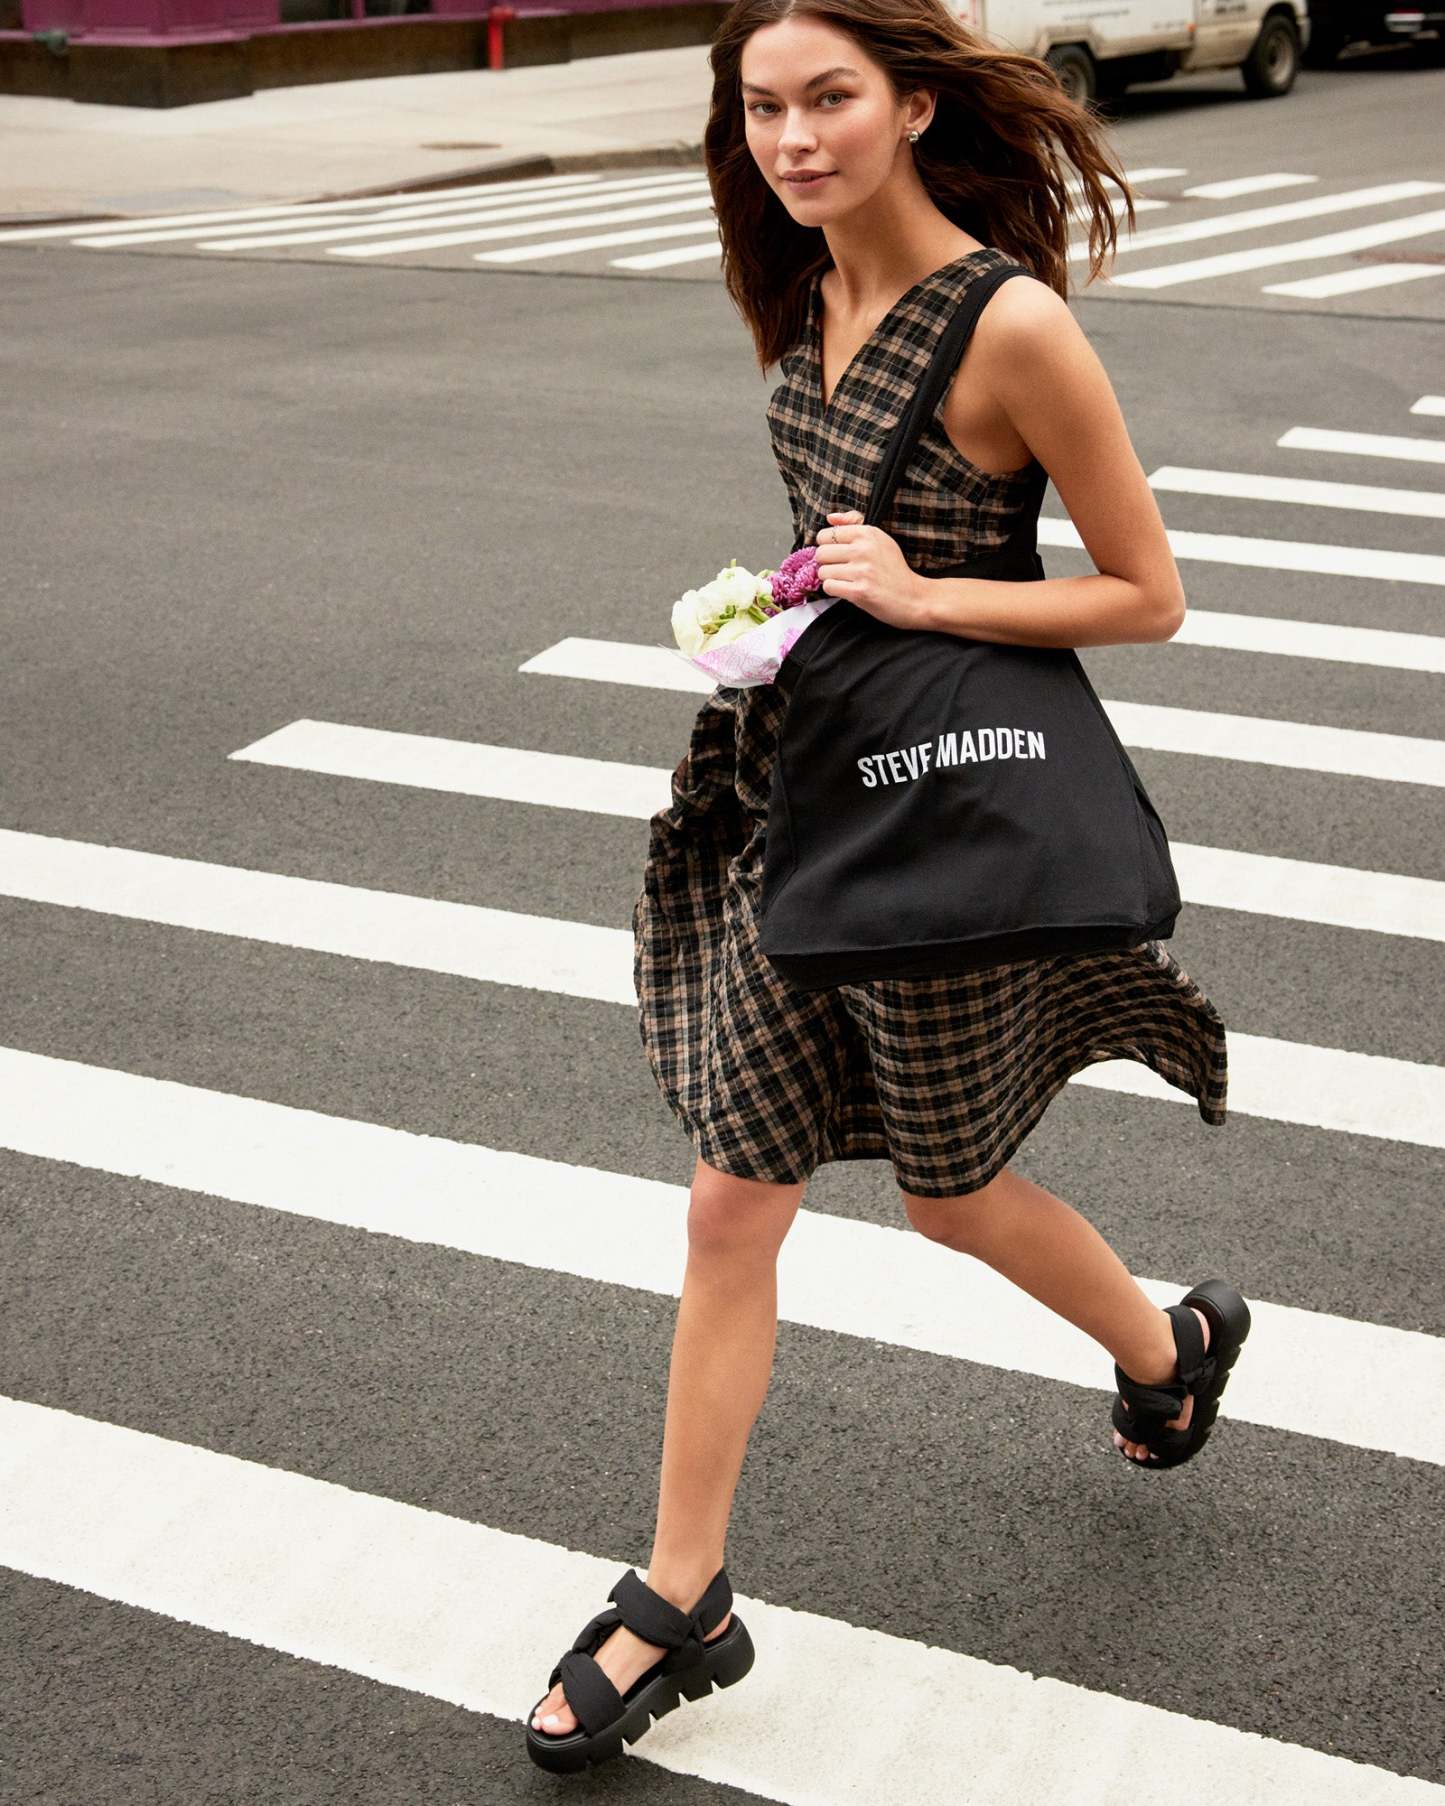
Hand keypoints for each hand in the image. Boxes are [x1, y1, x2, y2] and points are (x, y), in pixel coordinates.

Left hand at [813, 510, 929, 627]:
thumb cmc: (894, 569)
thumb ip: (854, 524)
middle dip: (827, 563)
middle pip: (821, 553)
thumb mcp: (880, 539)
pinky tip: (848, 590)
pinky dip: (835, 590)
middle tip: (841, 569)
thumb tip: (830, 518)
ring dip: (831, 578)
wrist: (913, 597)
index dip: (827, 546)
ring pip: (823, 572)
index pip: (827, 534)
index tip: (837, 554)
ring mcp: (862, 571)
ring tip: (847, 580)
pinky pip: (829, 587)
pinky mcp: (859, 592)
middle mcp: (864, 549)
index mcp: (868, 533)